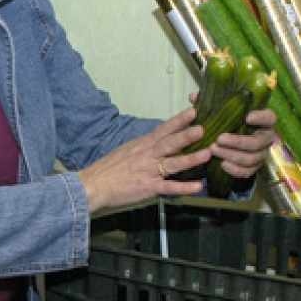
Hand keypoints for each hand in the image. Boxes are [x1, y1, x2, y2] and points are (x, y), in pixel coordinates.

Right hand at [78, 108, 210, 212]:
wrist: (94, 184)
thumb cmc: (108, 168)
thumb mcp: (127, 150)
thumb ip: (144, 147)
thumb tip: (158, 144)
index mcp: (143, 144)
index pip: (164, 129)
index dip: (179, 120)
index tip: (194, 112)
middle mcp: (147, 155)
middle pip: (170, 143)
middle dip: (187, 135)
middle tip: (203, 128)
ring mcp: (149, 171)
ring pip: (173, 163)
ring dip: (191, 159)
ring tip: (207, 154)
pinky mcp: (148, 188)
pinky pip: (169, 187)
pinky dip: (184, 188)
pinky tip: (198, 187)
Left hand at [210, 108, 276, 179]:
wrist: (231, 145)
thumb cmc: (228, 124)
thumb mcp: (222, 113)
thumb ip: (211, 105)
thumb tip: (194, 96)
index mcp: (263, 122)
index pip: (270, 118)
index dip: (260, 117)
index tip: (247, 116)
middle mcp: (266, 138)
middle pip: (258, 142)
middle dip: (238, 141)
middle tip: (219, 138)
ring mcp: (261, 155)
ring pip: (251, 158)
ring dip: (232, 155)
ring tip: (214, 150)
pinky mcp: (254, 169)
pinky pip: (247, 172)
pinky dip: (235, 170)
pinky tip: (223, 165)